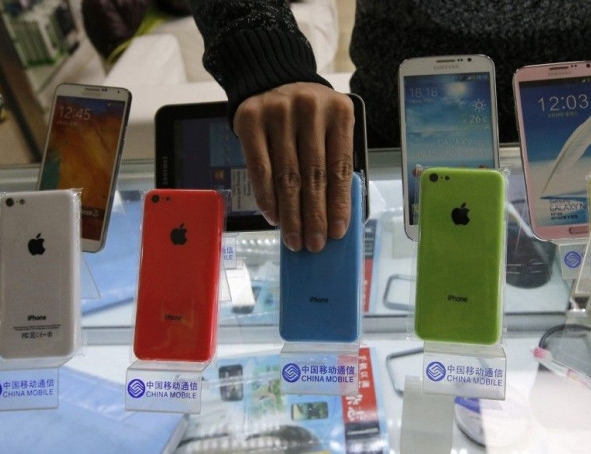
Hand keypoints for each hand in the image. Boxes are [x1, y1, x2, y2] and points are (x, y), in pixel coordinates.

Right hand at [233, 82, 353, 251]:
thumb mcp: (330, 126)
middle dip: (314, 216)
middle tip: (314, 243)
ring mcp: (278, 113)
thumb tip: (332, 215)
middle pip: (313, 176)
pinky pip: (259, 168)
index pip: (339, 168)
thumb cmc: (307, 114)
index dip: (338, 204)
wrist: (271, 76)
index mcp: (339, 113)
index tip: (337, 232)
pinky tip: (274, 216)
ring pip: (286, 176)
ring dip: (291, 214)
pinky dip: (267, 197)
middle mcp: (309, 109)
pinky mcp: (250, 120)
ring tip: (294, 238)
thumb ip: (333, 161)